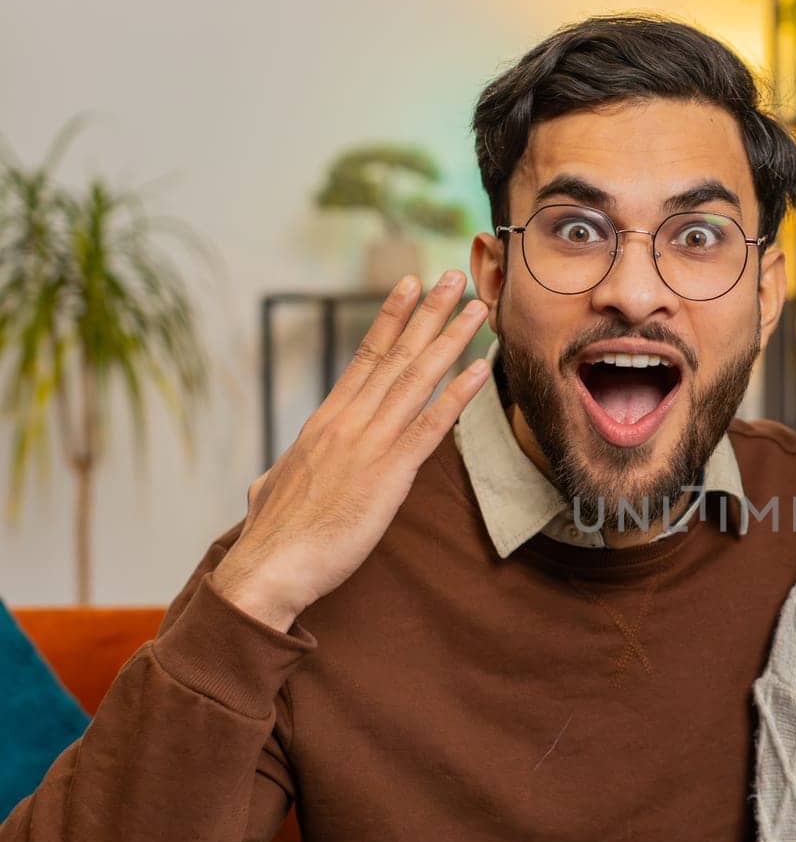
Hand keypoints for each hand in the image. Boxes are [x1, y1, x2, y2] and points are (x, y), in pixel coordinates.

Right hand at [211, 272, 489, 630]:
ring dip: (451, 340)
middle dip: (428, 313)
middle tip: (454, 275)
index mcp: (324, 422)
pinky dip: (458, 395)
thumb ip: (283, 474)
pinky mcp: (387, 473)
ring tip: (476, 307)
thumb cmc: (271, 537)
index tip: (409, 286)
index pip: (364, 358)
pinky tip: (481, 371)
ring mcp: (368, 443)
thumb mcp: (271, 490)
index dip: (391, 320)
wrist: (268, 567)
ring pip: (416, 379)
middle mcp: (347, 421)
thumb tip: (275, 476)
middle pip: (395, 355)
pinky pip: (430, 426)